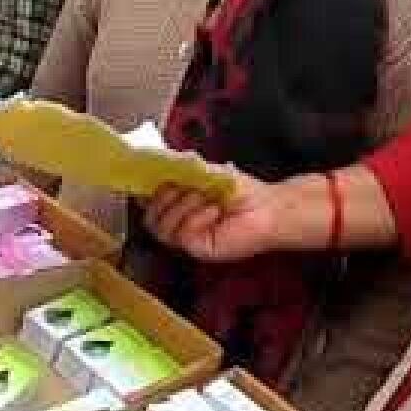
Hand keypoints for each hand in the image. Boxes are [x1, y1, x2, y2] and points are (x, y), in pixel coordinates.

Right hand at [142, 170, 280, 262]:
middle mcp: (178, 224)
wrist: (268, 207)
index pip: (146, 204)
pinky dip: (195, 219)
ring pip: (161, 229)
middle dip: (162, 199)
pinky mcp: (199, 249)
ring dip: (181, 207)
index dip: (143, 194)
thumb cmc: (241, 191)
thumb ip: (180, 168)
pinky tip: (213, 211)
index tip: (150, 180)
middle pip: (148, 220)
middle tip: (181, 187)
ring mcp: (188, 239)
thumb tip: (158, 161)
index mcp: (176, 205)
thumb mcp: (205, 172)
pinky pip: (182, 236)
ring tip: (202, 197)